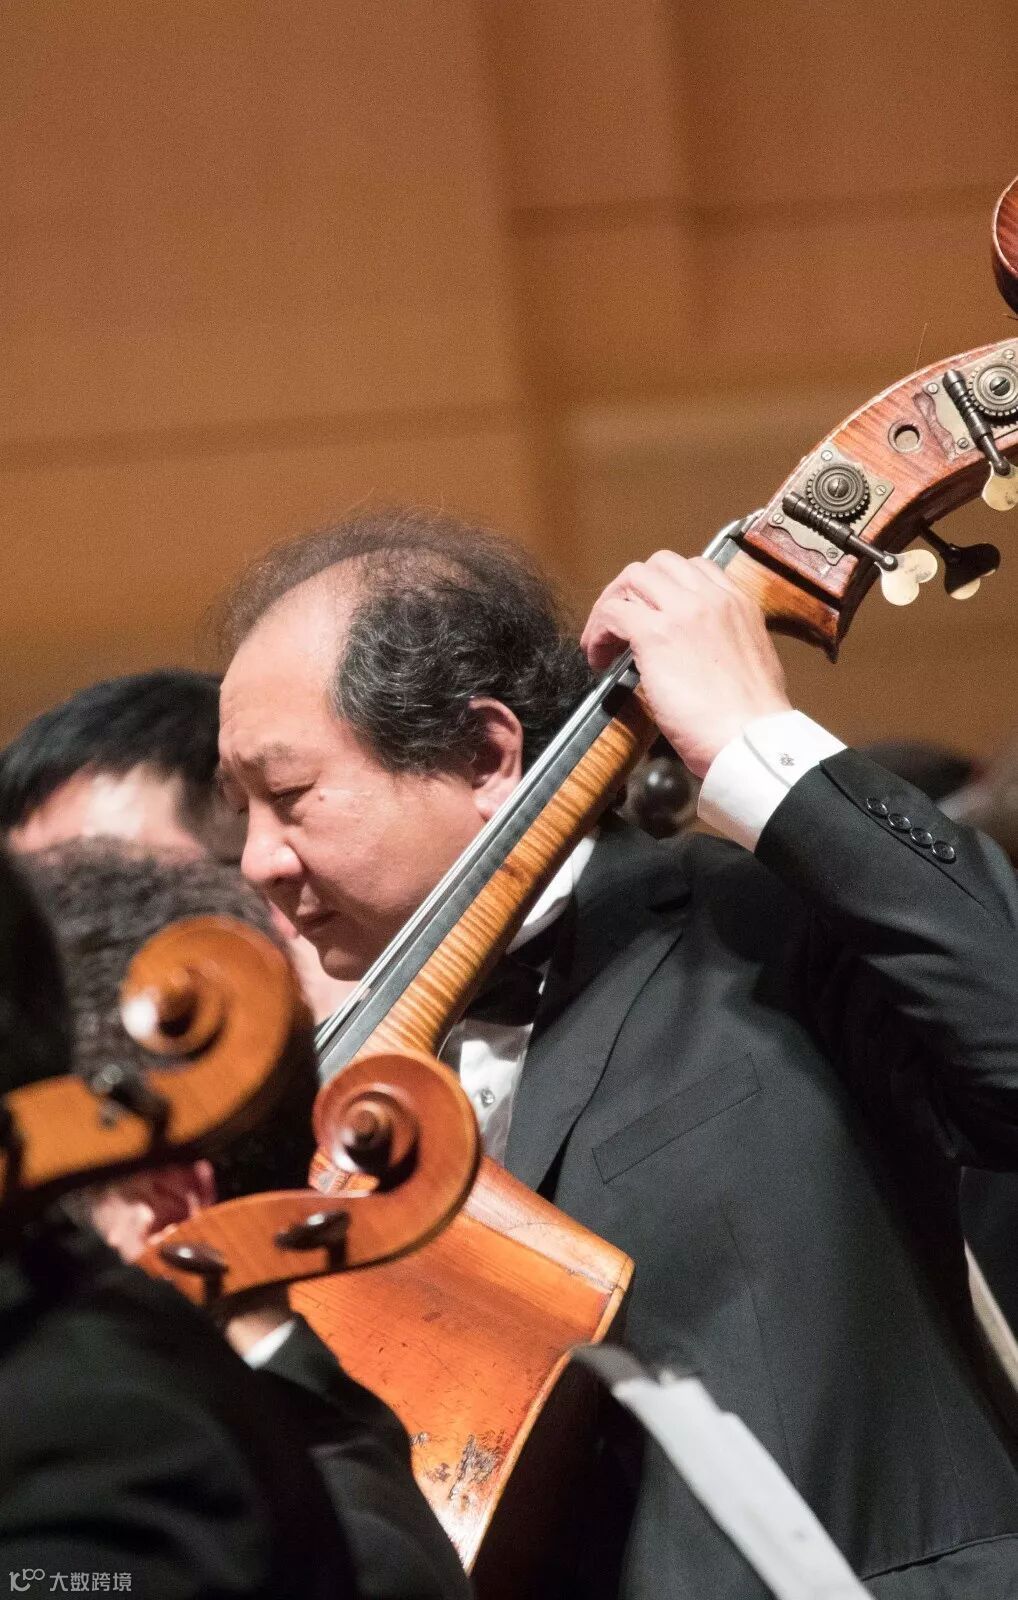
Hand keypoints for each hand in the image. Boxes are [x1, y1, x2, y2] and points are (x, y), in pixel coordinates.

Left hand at [581, 552, 791, 777]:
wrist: (749, 740)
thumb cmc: (750, 720)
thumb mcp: (750, 661)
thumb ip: (725, 643)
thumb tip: (695, 652)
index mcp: (738, 603)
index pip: (694, 568)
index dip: (664, 587)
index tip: (651, 612)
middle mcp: (711, 598)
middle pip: (657, 565)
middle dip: (632, 589)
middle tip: (621, 622)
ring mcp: (682, 611)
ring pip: (631, 579)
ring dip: (611, 605)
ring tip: (604, 640)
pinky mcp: (654, 634)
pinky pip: (612, 613)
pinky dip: (598, 633)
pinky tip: (598, 658)